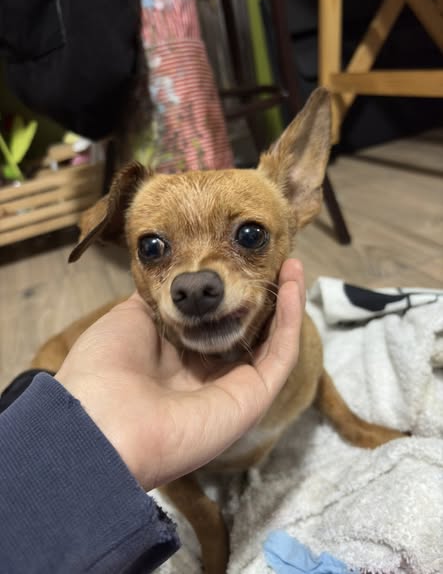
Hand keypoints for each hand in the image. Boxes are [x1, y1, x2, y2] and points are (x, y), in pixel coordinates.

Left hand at [56, 259, 304, 490]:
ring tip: (294, 265)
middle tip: (275, 259)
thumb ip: (159, 298)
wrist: (100, 420)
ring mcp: (231, 388)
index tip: (242, 260)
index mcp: (176, 359)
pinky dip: (292, 319)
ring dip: (287, 303)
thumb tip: (175, 278)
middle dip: (264, 295)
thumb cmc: (104, 368)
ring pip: (271, 341)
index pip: (215, 322)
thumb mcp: (128, 319)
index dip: (231, 292)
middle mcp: (206, 374)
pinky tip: (294, 284)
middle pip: (248, 331)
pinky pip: (280, 354)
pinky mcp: (252, 398)